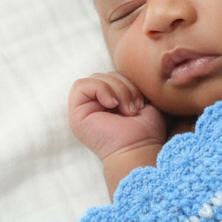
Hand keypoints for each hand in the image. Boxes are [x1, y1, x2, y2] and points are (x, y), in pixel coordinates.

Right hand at [69, 72, 166, 198]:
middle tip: (134, 108)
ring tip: (128, 110)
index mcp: (108, 103)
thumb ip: (128, 85)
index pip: (113, 77)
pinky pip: (81, 85)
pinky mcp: (76, 114)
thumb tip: (120, 71)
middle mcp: (94, 106)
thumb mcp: (140, 100)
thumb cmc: (145, 132)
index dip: (128, 83)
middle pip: (104, 75)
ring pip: (95, 78)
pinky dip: (101, 90)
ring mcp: (84, 110)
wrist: (139, 150)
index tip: (141, 103)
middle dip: (124, 86)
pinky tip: (113, 105)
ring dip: (117, 90)